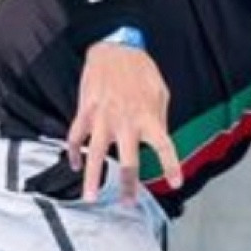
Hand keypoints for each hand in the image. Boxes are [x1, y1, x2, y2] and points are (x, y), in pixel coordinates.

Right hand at [67, 43, 183, 202]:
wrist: (115, 47)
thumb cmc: (140, 69)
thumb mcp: (160, 92)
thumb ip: (159, 118)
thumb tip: (158, 137)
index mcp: (148, 118)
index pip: (164, 148)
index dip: (171, 167)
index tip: (176, 183)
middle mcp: (126, 123)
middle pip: (128, 162)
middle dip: (127, 186)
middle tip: (127, 203)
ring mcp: (103, 119)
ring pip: (96, 155)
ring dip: (92, 178)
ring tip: (90, 196)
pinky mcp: (86, 112)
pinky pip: (77, 136)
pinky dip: (74, 151)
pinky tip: (74, 163)